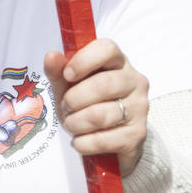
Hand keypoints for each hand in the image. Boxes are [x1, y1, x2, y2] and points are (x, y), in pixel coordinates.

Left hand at [44, 39, 148, 175]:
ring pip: (100, 115)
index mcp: (118, 61)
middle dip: (73, 100)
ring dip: (75, 123)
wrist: (111, 138)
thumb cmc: (87, 103)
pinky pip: (103, 140)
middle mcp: (135, 81)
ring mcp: (140, 108)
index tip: (67, 75)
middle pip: (102, 85)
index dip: (83, 61)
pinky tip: (80, 141)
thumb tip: (51, 56)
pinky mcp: (138, 134)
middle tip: (66, 107)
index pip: (107, 49)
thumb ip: (58, 70)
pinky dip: (84, 143)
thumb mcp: (69, 84)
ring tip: (72, 124)